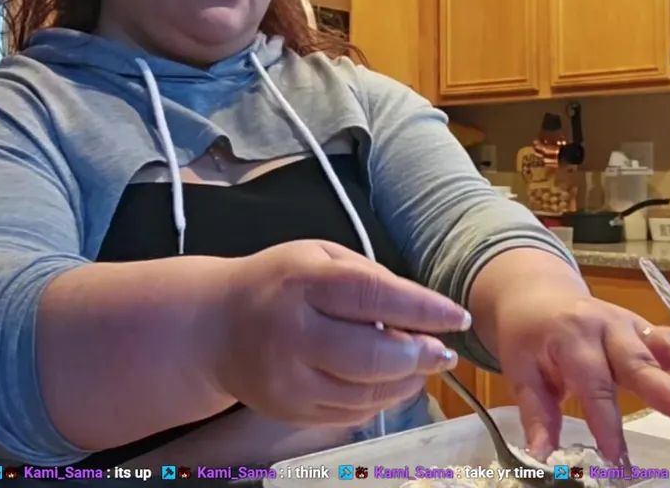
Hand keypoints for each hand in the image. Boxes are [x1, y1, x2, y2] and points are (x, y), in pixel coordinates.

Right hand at [210, 240, 467, 425]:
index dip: (423, 309)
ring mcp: (289, 380)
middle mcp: (292, 333)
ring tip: (424, 365)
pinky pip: (351, 413)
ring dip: (407, 382)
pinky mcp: (290, 411)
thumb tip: (420, 311)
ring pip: (366, 393)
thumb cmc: (277, 283)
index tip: (457, 317)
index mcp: (302, 282)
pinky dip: (383, 400)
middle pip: (371, 356)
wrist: (212, 327)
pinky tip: (396, 382)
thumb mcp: (318, 256)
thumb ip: (367, 277)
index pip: (373, 296)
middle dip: (419, 355)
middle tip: (444, 352)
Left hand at [490, 288, 669, 463]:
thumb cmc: (529, 337)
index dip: (606, 423)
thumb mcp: (521, 372)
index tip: (616, 458)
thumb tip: (541, 459)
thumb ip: (537, 415)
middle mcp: (608, 328)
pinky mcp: (647, 329)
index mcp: (572, 338)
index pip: (594, 385)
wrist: (537, 295)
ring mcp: (631, 325)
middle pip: (641, 361)